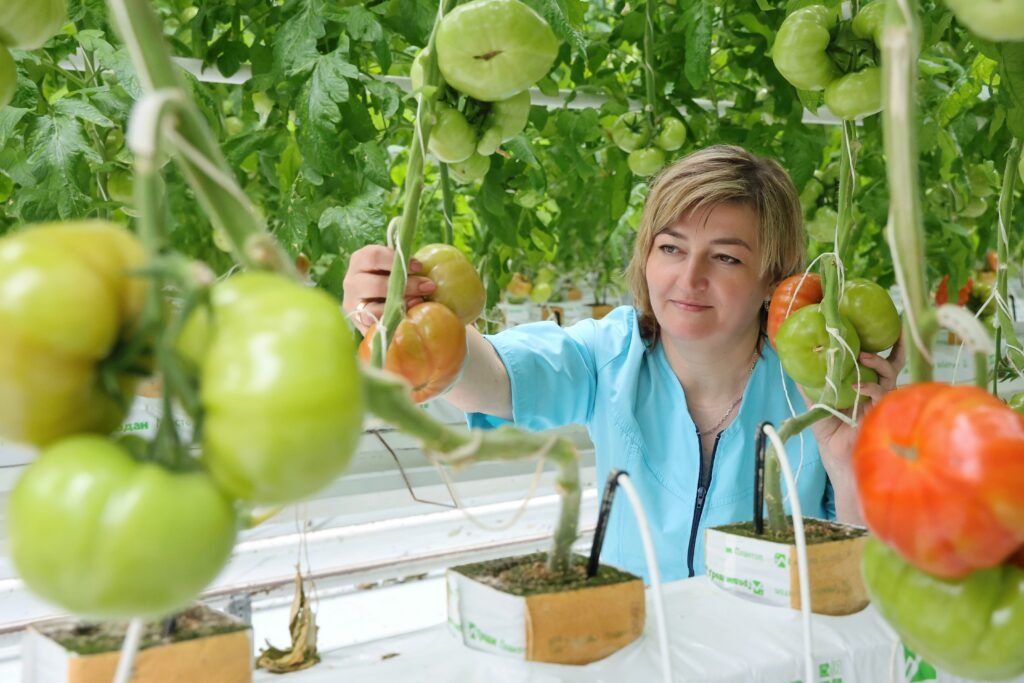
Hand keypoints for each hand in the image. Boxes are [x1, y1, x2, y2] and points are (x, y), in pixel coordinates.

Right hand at [341, 245, 436, 333]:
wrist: (375, 303)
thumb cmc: (389, 279)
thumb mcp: (393, 268)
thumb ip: (404, 268)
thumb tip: (426, 279)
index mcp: (359, 260)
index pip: (373, 256)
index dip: (397, 260)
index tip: (418, 267)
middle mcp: (351, 281)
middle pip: (376, 283)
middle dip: (406, 285)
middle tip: (428, 286)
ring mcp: (352, 304)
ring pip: (374, 308)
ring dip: (400, 305)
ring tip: (419, 302)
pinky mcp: (358, 322)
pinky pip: (375, 324)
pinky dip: (393, 320)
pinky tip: (407, 316)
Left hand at [804, 334, 906, 471]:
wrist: (844, 474)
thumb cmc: (836, 447)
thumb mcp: (818, 415)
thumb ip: (812, 394)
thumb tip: (795, 372)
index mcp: (864, 392)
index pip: (874, 366)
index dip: (877, 347)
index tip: (870, 328)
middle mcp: (877, 396)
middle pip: (891, 366)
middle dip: (891, 347)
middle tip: (881, 332)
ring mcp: (883, 406)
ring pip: (889, 376)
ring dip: (877, 363)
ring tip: (862, 355)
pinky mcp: (885, 416)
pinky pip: (884, 396)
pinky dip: (871, 387)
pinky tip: (857, 386)